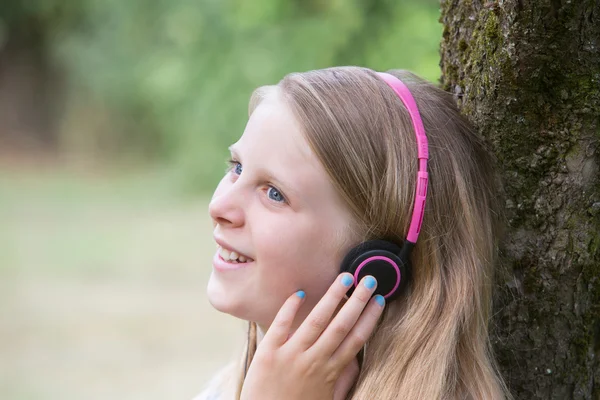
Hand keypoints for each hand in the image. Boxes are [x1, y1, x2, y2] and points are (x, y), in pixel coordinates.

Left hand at [240, 273, 384, 399]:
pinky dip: (290, 308)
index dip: (369, 318)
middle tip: (369, 280)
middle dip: (358, 301)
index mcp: (329, 373)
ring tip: (345, 277)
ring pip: (316, 320)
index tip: (379, 301)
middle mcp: (313, 361)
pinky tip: (301, 292)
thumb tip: (356, 363)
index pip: (355, 339)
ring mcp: (290, 355)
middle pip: (341, 325)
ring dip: (333, 297)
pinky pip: (280, 325)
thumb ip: (341, 381)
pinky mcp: (267, 354)